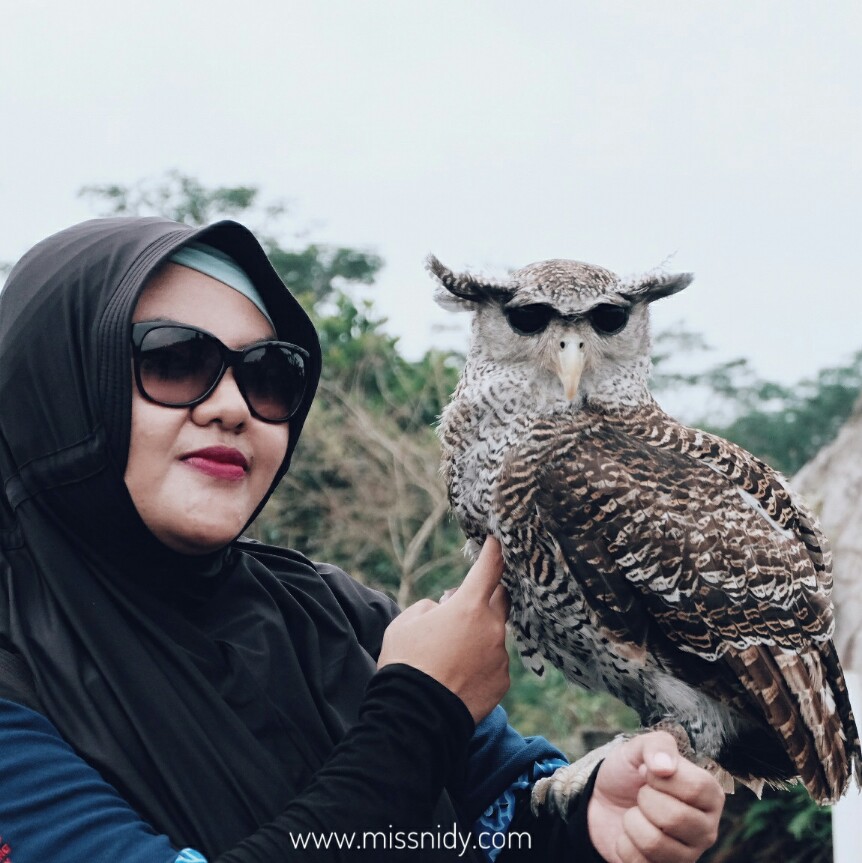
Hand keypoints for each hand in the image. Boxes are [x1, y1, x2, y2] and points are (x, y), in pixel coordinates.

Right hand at [377, 537, 509, 722]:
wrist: (415, 715)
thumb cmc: (406, 663)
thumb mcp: (406, 622)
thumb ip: (430, 607)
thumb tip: (445, 608)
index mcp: (468, 606)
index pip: (489, 568)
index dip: (494, 551)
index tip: (498, 541)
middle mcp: (492, 628)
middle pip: (500, 599)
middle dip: (486, 596)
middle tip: (463, 606)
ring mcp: (500, 656)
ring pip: (495, 634)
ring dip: (480, 635)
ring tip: (451, 655)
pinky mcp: (503, 682)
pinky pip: (495, 662)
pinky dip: (482, 662)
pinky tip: (460, 675)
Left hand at [588, 731, 722, 862]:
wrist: (604, 800)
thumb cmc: (629, 773)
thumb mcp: (638, 747)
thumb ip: (656, 745)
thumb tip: (665, 767)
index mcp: (710, 794)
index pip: (695, 788)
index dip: (661, 778)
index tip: (648, 772)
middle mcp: (706, 828)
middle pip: (676, 818)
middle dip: (645, 800)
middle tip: (641, 795)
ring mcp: (688, 855)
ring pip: (655, 843)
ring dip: (632, 822)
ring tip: (635, 814)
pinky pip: (639, 862)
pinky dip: (623, 844)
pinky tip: (630, 835)